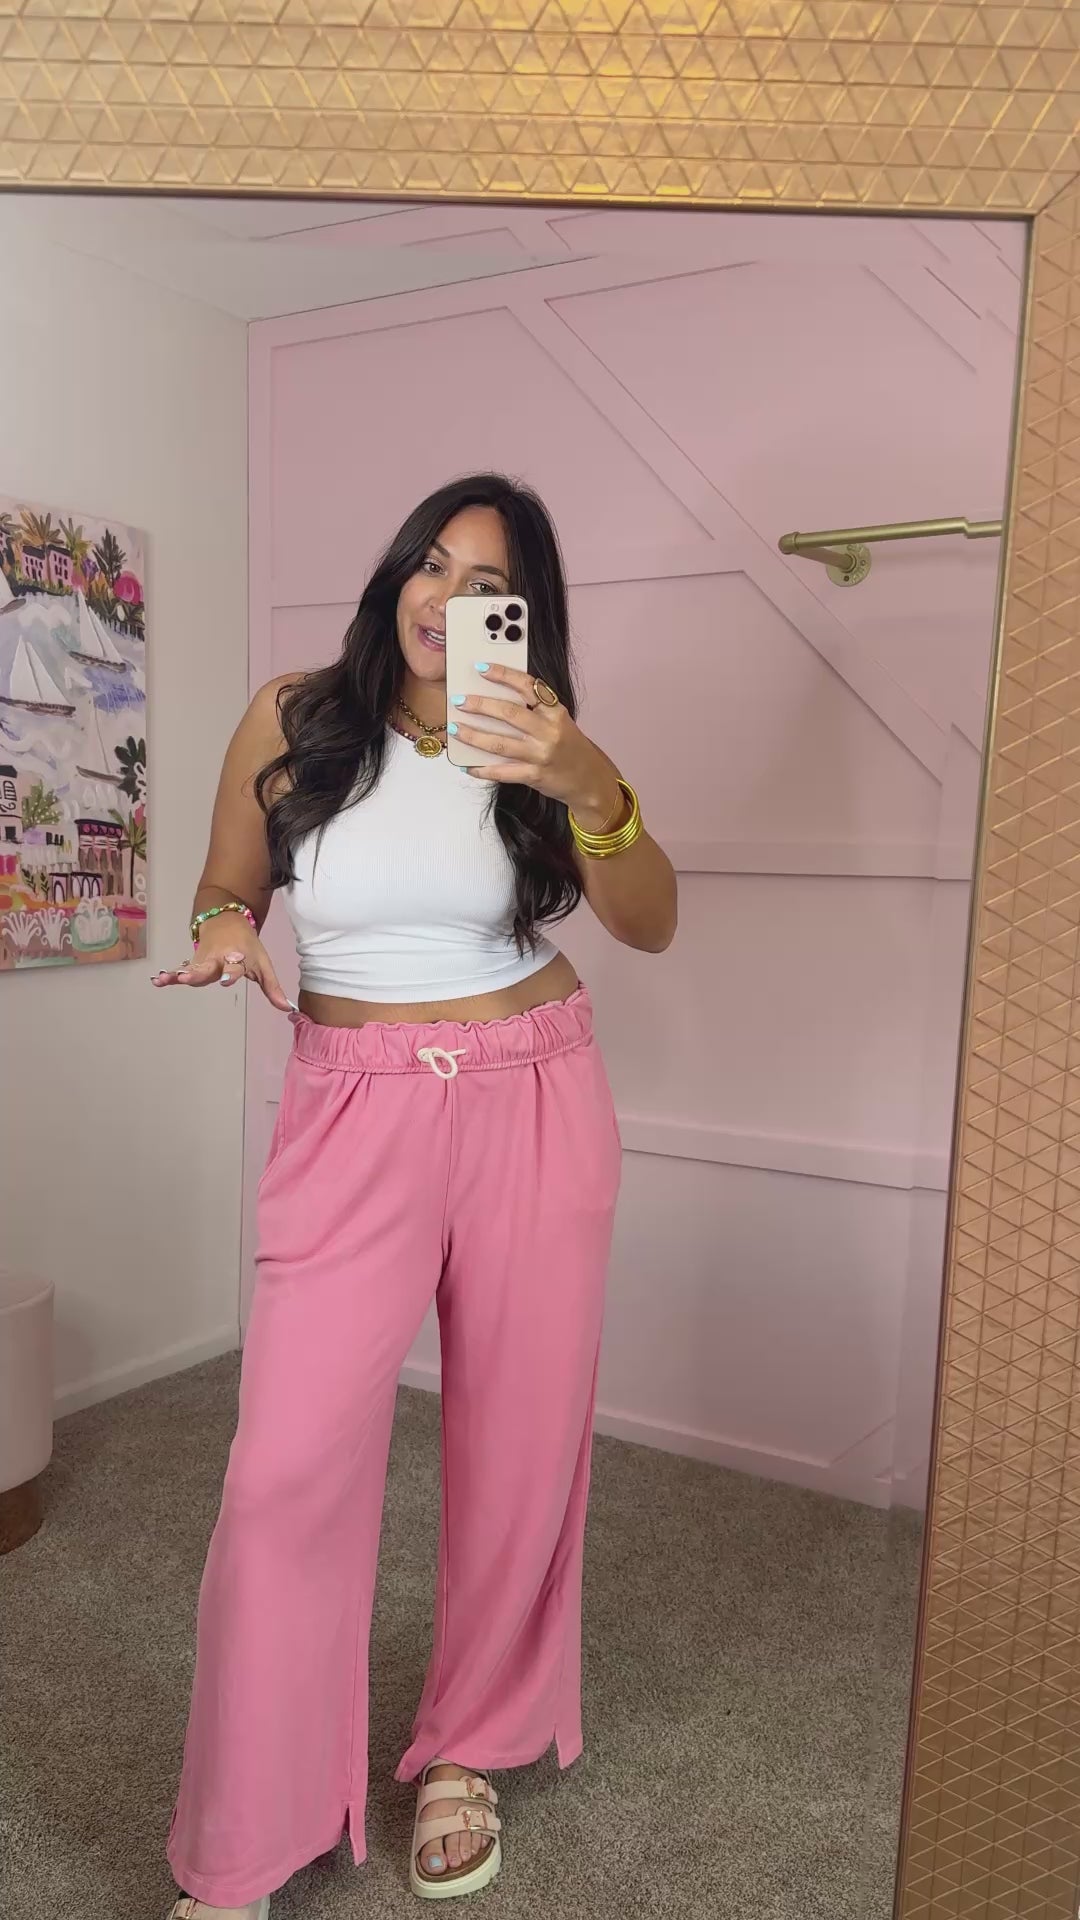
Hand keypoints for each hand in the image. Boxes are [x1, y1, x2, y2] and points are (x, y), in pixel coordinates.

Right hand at [152, 920, 293, 1012]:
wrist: (227, 920)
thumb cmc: (248, 947)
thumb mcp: (263, 964)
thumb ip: (272, 987)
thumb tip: (287, 1009)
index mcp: (237, 957)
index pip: (235, 967)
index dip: (232, 973)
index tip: (228, 979)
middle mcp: (218, 958)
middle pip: (208, 967)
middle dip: (200, 972)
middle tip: (189, 976)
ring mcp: (203, 959)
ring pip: (192, 968)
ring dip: (180, 974)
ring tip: (168, 979)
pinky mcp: (193, 962)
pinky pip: (181, 970)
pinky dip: (170, 975)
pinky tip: (157, 981)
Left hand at [451, 664, 619, 821]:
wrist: (589, 780)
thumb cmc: (570, 747)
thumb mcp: (560, 721)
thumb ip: (535, 709)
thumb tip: (495, 698)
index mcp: (556, 712)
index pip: (528, 686)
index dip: (503, 675)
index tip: (481, 668)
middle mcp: (549, 731)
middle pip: (509, 714)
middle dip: (480, 705)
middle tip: (459, 700)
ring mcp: (541, 755)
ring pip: (500, 744)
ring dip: (473, 736)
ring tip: (455, 729)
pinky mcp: (534, 776)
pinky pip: (502, 772)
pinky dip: (482, 769)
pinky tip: (468, 765)